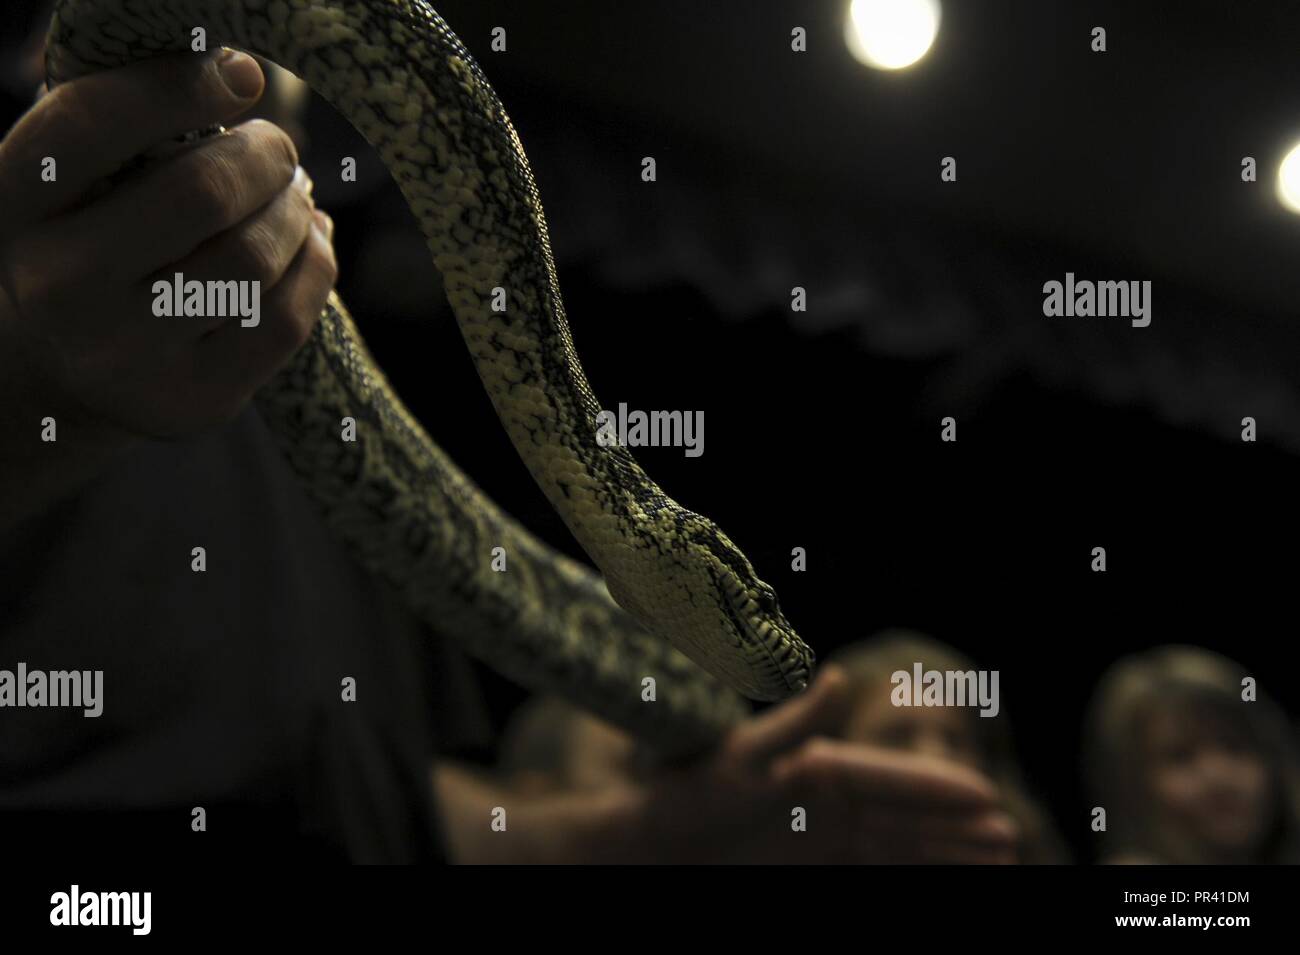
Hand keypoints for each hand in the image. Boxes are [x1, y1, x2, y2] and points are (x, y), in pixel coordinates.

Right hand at [0, 49, 334, 440]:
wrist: (64, 375)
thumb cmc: (84, 245)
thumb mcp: (71, 184)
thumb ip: (126, 128)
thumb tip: (238, 78)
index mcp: (12, 209)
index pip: (93, 126)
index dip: (180, 89)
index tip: (242, 76)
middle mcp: (57, 289)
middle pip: (202, 193)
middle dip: (263, 156)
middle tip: (276, 147)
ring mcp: (126, 357)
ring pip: (254, 257)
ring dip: (293, 211)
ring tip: (291, 195)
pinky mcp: (194, 402)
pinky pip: (286, 319)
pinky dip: (313, 264)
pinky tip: (306, 241)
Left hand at [637, 665, 1019, 862]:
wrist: (652, 842)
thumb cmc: (689, 793)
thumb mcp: (742, 755)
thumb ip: (797, 721)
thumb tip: (839, 676)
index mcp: (820, 768)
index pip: (893, 780)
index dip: (940, 788)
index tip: (986, 797)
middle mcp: (830, 800)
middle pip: (909, 817)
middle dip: (957, 828)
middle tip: (1009, 838)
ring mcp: (825, 836)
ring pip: (902, 847)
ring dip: (947, 853)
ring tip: (998, 861)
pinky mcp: (815, 863)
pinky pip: (878, 871)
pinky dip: (914, 874)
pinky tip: (942, 878)